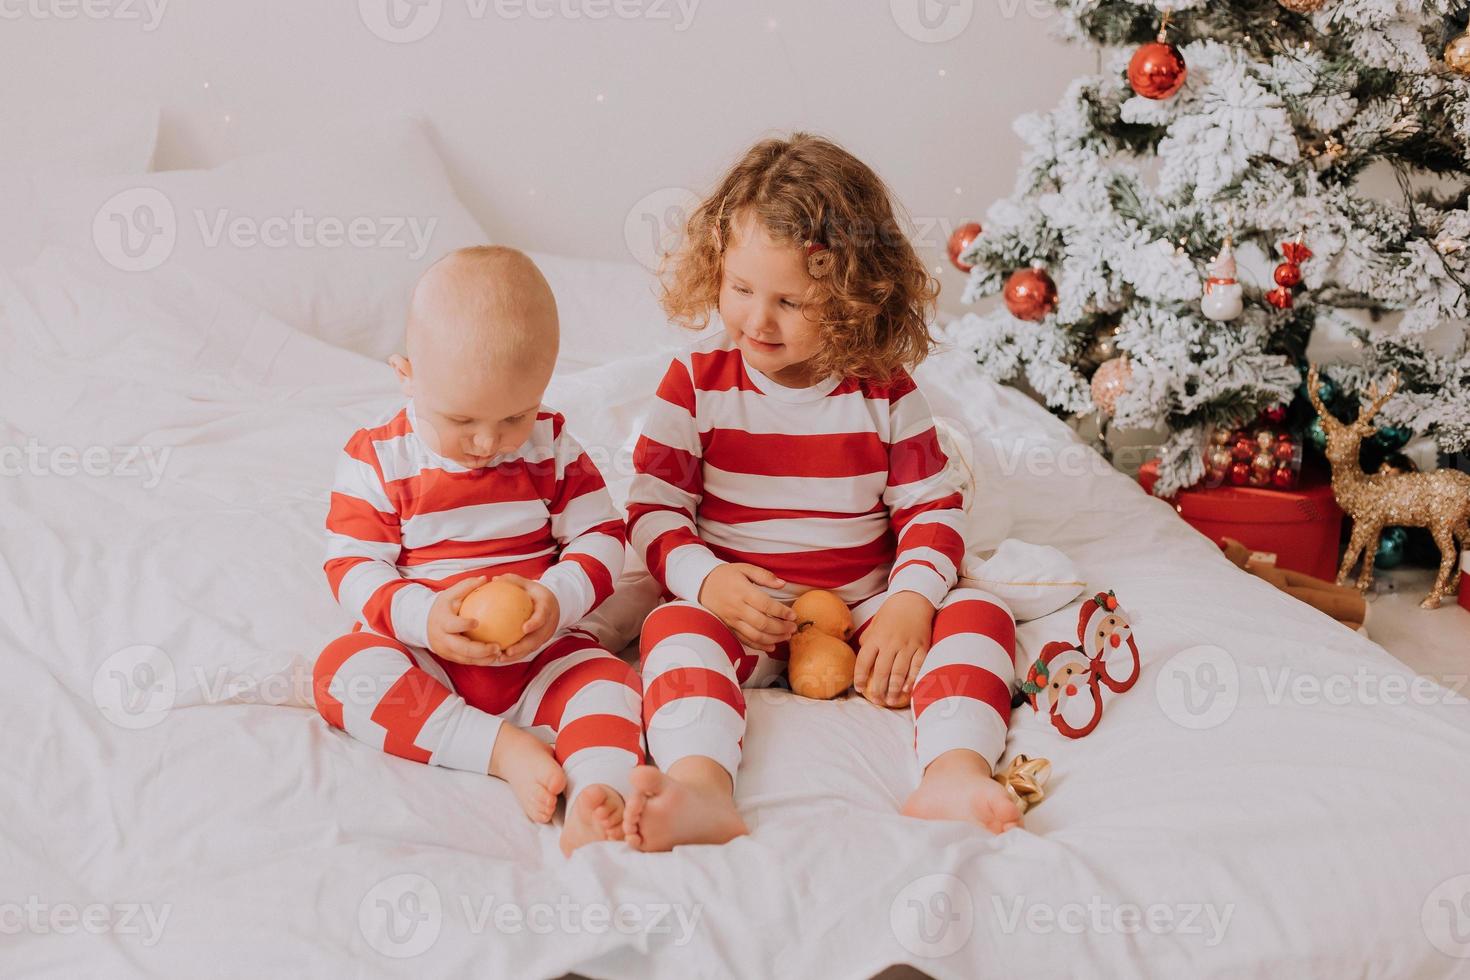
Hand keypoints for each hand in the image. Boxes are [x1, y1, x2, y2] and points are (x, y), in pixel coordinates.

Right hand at [427, 577, 499, 664]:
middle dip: (479, 650)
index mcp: (442, 622)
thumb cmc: (441, 608)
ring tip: (499, 654)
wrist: (423, 625)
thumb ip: (466, 587)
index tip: (477, 622)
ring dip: (483, 659)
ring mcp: (446, 651)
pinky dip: (481, 661)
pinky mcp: (451, 657)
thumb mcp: (449, 594)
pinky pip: (467, 662)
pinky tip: (495, 657)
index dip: (463, 624)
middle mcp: (443, 639)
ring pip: (466, 659)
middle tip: (496, 647)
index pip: (452, 625)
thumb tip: (484, 578)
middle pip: (461, 648)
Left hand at [490, 573, 559, 661]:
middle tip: (508, 651)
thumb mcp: (528, 584)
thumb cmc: (536, 593)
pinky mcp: (539, 641)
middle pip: (537, 639)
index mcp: (546, 607)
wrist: (553, 604)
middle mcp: (548, 624)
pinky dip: (516, 654)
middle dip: (523, 647)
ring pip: (532, 648)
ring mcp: (544, 635)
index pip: (542, 617)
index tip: (524, 628)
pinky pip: (527, 650)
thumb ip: (513, 581)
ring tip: (501, 658)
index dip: (535, 623)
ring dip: (517, 655)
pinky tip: (500, 657)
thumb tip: (494, 579)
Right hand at [697, 563, 796, 652]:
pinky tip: (771, 645)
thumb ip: (764, 575)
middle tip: (793, 628)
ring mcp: (732, 620)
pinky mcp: (729, 628)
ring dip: (773, 638)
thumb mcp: (744, 568)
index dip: (781, 612)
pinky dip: (759, 645)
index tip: (793, 615)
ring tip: (786, 637)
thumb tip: (782, 584)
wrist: (701, 584)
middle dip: (781, 628)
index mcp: (742, 591)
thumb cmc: (726, 575)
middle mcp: (737, 608)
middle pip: (762, 623)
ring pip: (755, 635)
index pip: (765, 605)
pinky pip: (745, 640)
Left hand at [855, 591, 934, 706]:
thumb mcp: (875, 624)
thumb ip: (868, 640)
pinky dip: (912, 679)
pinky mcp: (922, 646)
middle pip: (882, 671)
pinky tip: (907, 690)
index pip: (864, 661)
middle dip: (878, 689)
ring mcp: (907, 645)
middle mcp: (890, 642)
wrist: (913, 599)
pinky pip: (917, 666)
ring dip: (894, 689)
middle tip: (876, 701)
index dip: (860, 677)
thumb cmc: (891, 613)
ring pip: (899, 672)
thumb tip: (862, 656)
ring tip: (890, 701)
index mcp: (876, 637)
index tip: (859, 688)